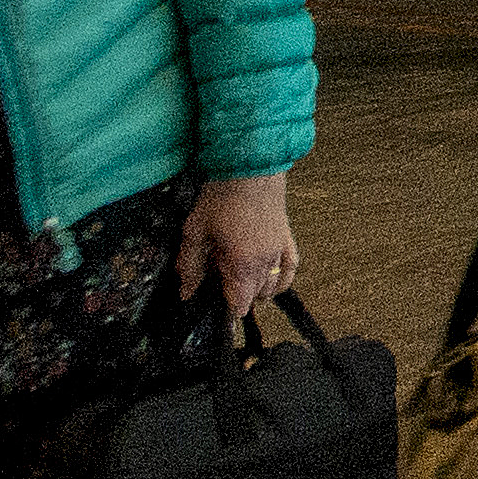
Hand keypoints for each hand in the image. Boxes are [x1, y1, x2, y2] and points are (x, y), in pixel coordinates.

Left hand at [177, 170, 298, 319]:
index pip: (238, 304)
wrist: (251, 168)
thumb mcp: (196, 232)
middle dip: (238, 296)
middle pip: (254, 296)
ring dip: (257, 289)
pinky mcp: (287, 238)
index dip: (225, 310)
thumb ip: (190, 266)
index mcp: (242, 265)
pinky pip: (290, 268)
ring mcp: (279, 251)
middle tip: (219, 282)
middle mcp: (265, 263)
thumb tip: (187, 292)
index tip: (212, 306)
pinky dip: (282, 279)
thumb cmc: (223, 197)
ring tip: (240, 280)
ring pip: (272, 285)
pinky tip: (274, 282)